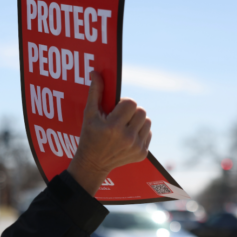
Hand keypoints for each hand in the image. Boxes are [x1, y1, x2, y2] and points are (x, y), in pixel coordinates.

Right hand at [67, 72, 151, 195]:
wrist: (93, 164)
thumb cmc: (89, 136)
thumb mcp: (89, 115)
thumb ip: (94, 93)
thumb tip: (96, 72)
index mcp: (113, 127)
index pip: (131, 103)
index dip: (124, 104)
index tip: (115, 109)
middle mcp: (127, 137)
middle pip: (141, 111)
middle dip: (131, 111)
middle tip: (120, 117)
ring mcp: (136, 147)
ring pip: (147, 121)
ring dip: (137, 121)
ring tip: (124, 126)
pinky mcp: (142, 154)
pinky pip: (148, 133)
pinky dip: (139, 132)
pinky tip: (127, 136)